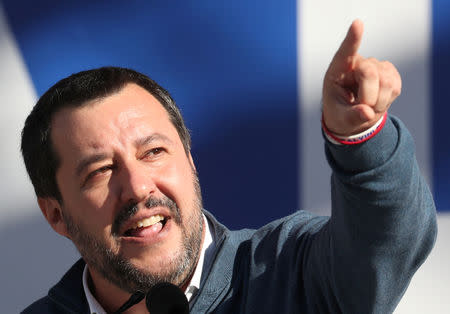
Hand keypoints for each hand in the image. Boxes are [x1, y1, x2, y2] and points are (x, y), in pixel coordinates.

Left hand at [322, 20, 401, 135]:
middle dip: (368, 97)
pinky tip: (378, 101)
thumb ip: (352, 116)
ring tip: (367, 105)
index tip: (357, 24)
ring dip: (378, 102)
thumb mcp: (340, 119)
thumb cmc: (340, 114)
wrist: (354, 116)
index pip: (345, 52)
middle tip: (361, 109)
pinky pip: (395, 86)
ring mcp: (375, 66)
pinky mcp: (390, 72)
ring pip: (385, 81)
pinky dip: (387, 100)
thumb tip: (367, 112)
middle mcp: (357, 63)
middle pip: (369, 72)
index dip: (352, 39)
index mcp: (337, 71)